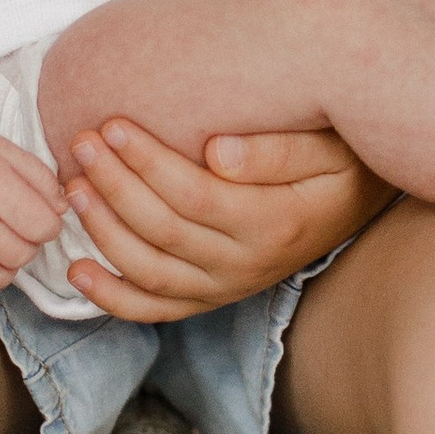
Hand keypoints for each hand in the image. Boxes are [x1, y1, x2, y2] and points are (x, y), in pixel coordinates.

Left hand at [59, 123, 389, 319]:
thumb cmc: (341, 161)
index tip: (113, 124)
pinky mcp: (213, 298)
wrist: (361, 200)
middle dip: (114, 186)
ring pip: (151, 270)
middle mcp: (247, 264)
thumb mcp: (329, 147)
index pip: (195, 195)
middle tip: (81, 143)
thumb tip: (215, 151)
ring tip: (73, 187)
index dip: (148, 163)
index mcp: (274, 222)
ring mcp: (227, 286)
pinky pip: (156, 309)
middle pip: (164, 230)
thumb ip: (276, 150)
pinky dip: (113, 297)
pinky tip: (77, 271)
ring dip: (103, 231)